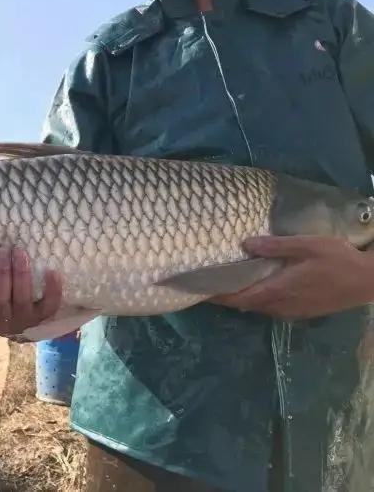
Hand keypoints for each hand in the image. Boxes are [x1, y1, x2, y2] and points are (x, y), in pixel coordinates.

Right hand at [0, 245, 62, 335]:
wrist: (21, 324)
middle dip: (1, 272)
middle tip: (3, 250)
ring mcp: (21, 321)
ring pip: (22, 299)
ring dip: (21, 274)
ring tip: (20, 252)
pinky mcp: (41, 318)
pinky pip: (48, 305)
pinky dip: (52, 289)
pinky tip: (51, 271)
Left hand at [210, 236, 373, 320]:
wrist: (368, 282)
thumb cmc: (337, 259)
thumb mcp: (306, 245)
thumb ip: (275, 246)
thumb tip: (245, 244)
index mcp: (277, 290)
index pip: (238, 298)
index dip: (217, 296)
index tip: (199, 290)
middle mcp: (280, 306)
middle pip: (244, 304)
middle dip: (225, 296)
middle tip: (208, 283)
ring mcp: (291, 311)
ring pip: (258, 307)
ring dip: (242, 298)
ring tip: (227, 283)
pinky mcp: (301, 312)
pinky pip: (271, 308)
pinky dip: (257, 299)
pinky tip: (257, 286)